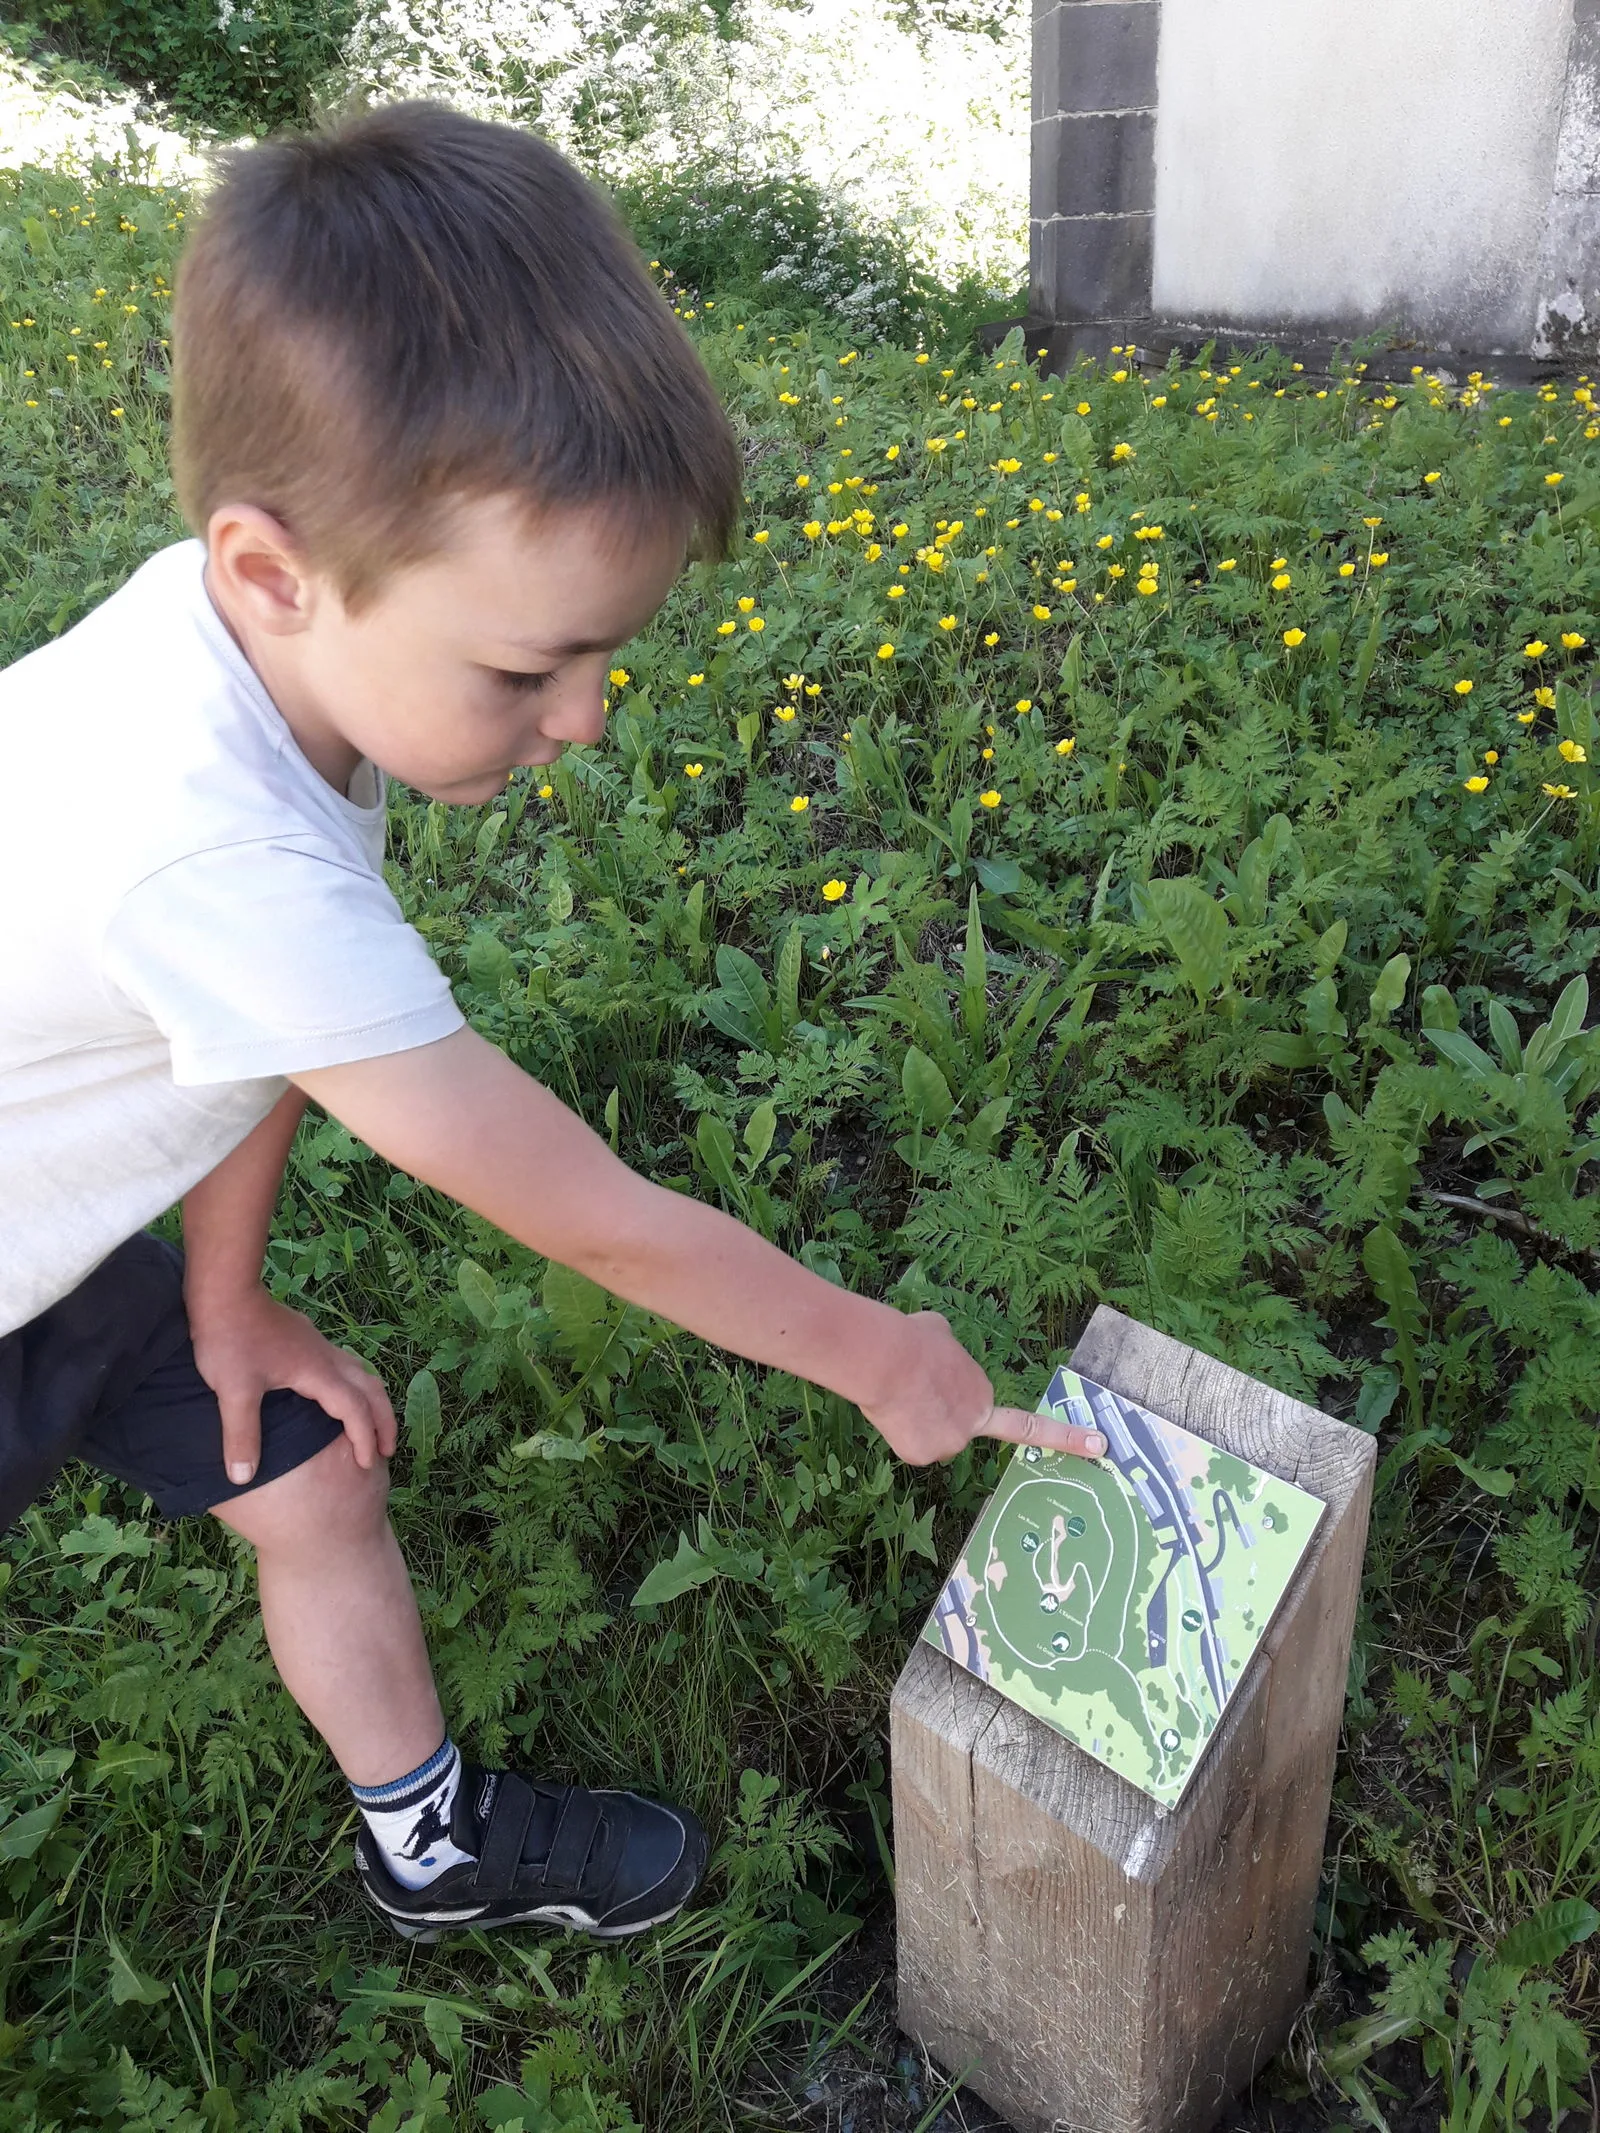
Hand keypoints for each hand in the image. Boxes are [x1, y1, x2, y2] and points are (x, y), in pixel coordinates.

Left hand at [186, 1286, 396, 1484]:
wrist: (224, 1290)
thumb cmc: (230, 1338)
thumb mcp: (233, 1391)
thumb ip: (241, 1435)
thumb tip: (242, 1478)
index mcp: (317, 1372)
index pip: (354, 1410)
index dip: (363, 1438)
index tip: (366, 1465)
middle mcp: (326, 1358)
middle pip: (371, 1389)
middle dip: (383, 1421)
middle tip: (386, 1450)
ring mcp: (317, 1345)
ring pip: (361, 1373)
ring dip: (372, 1401)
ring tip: (371, 1424)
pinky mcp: (306, 1338)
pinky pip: (345, 1366)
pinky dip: (354, 1387)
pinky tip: (335, 1394)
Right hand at [857, 1311, 1106, 1466]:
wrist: (889, 1360)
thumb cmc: (916, 1340)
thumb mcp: (942, 1334)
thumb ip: (949, 1355)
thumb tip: (937, 1351)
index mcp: (984, 1394)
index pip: (1026, 1424)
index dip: (1064, 1437)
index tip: (1097, 1446)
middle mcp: (974, 1424)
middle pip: (954, 1426)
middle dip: (937, 1414)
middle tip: (915, 1391)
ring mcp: (950, 1443)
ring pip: (929, 1437)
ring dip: (915, 1420)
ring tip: (899, 1394)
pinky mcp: (922, 1455)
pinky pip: (909, 1444)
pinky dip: (898, 1429)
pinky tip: (890, 1410)